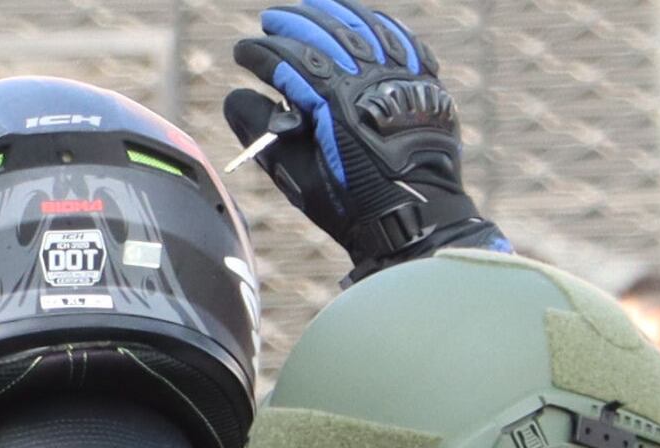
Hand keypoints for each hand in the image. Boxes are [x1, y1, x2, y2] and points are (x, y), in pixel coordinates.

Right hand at [221, 3, 500, 277]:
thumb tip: (236, 96)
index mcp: (333, 100)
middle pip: (324, 33)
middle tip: (269, 21)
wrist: (415, 215)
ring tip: (311, 6)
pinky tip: (362, 19)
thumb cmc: (351, 202)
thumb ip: (262, 132)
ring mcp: (400, 75)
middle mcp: (368, 79)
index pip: (287, 60)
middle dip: (292, 23)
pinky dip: (377, 24)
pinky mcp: (423, 81)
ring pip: (364, 28)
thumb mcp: (296, 174)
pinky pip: (400, 39)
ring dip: (333, 13)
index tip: (241, 52)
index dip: (260, 53)